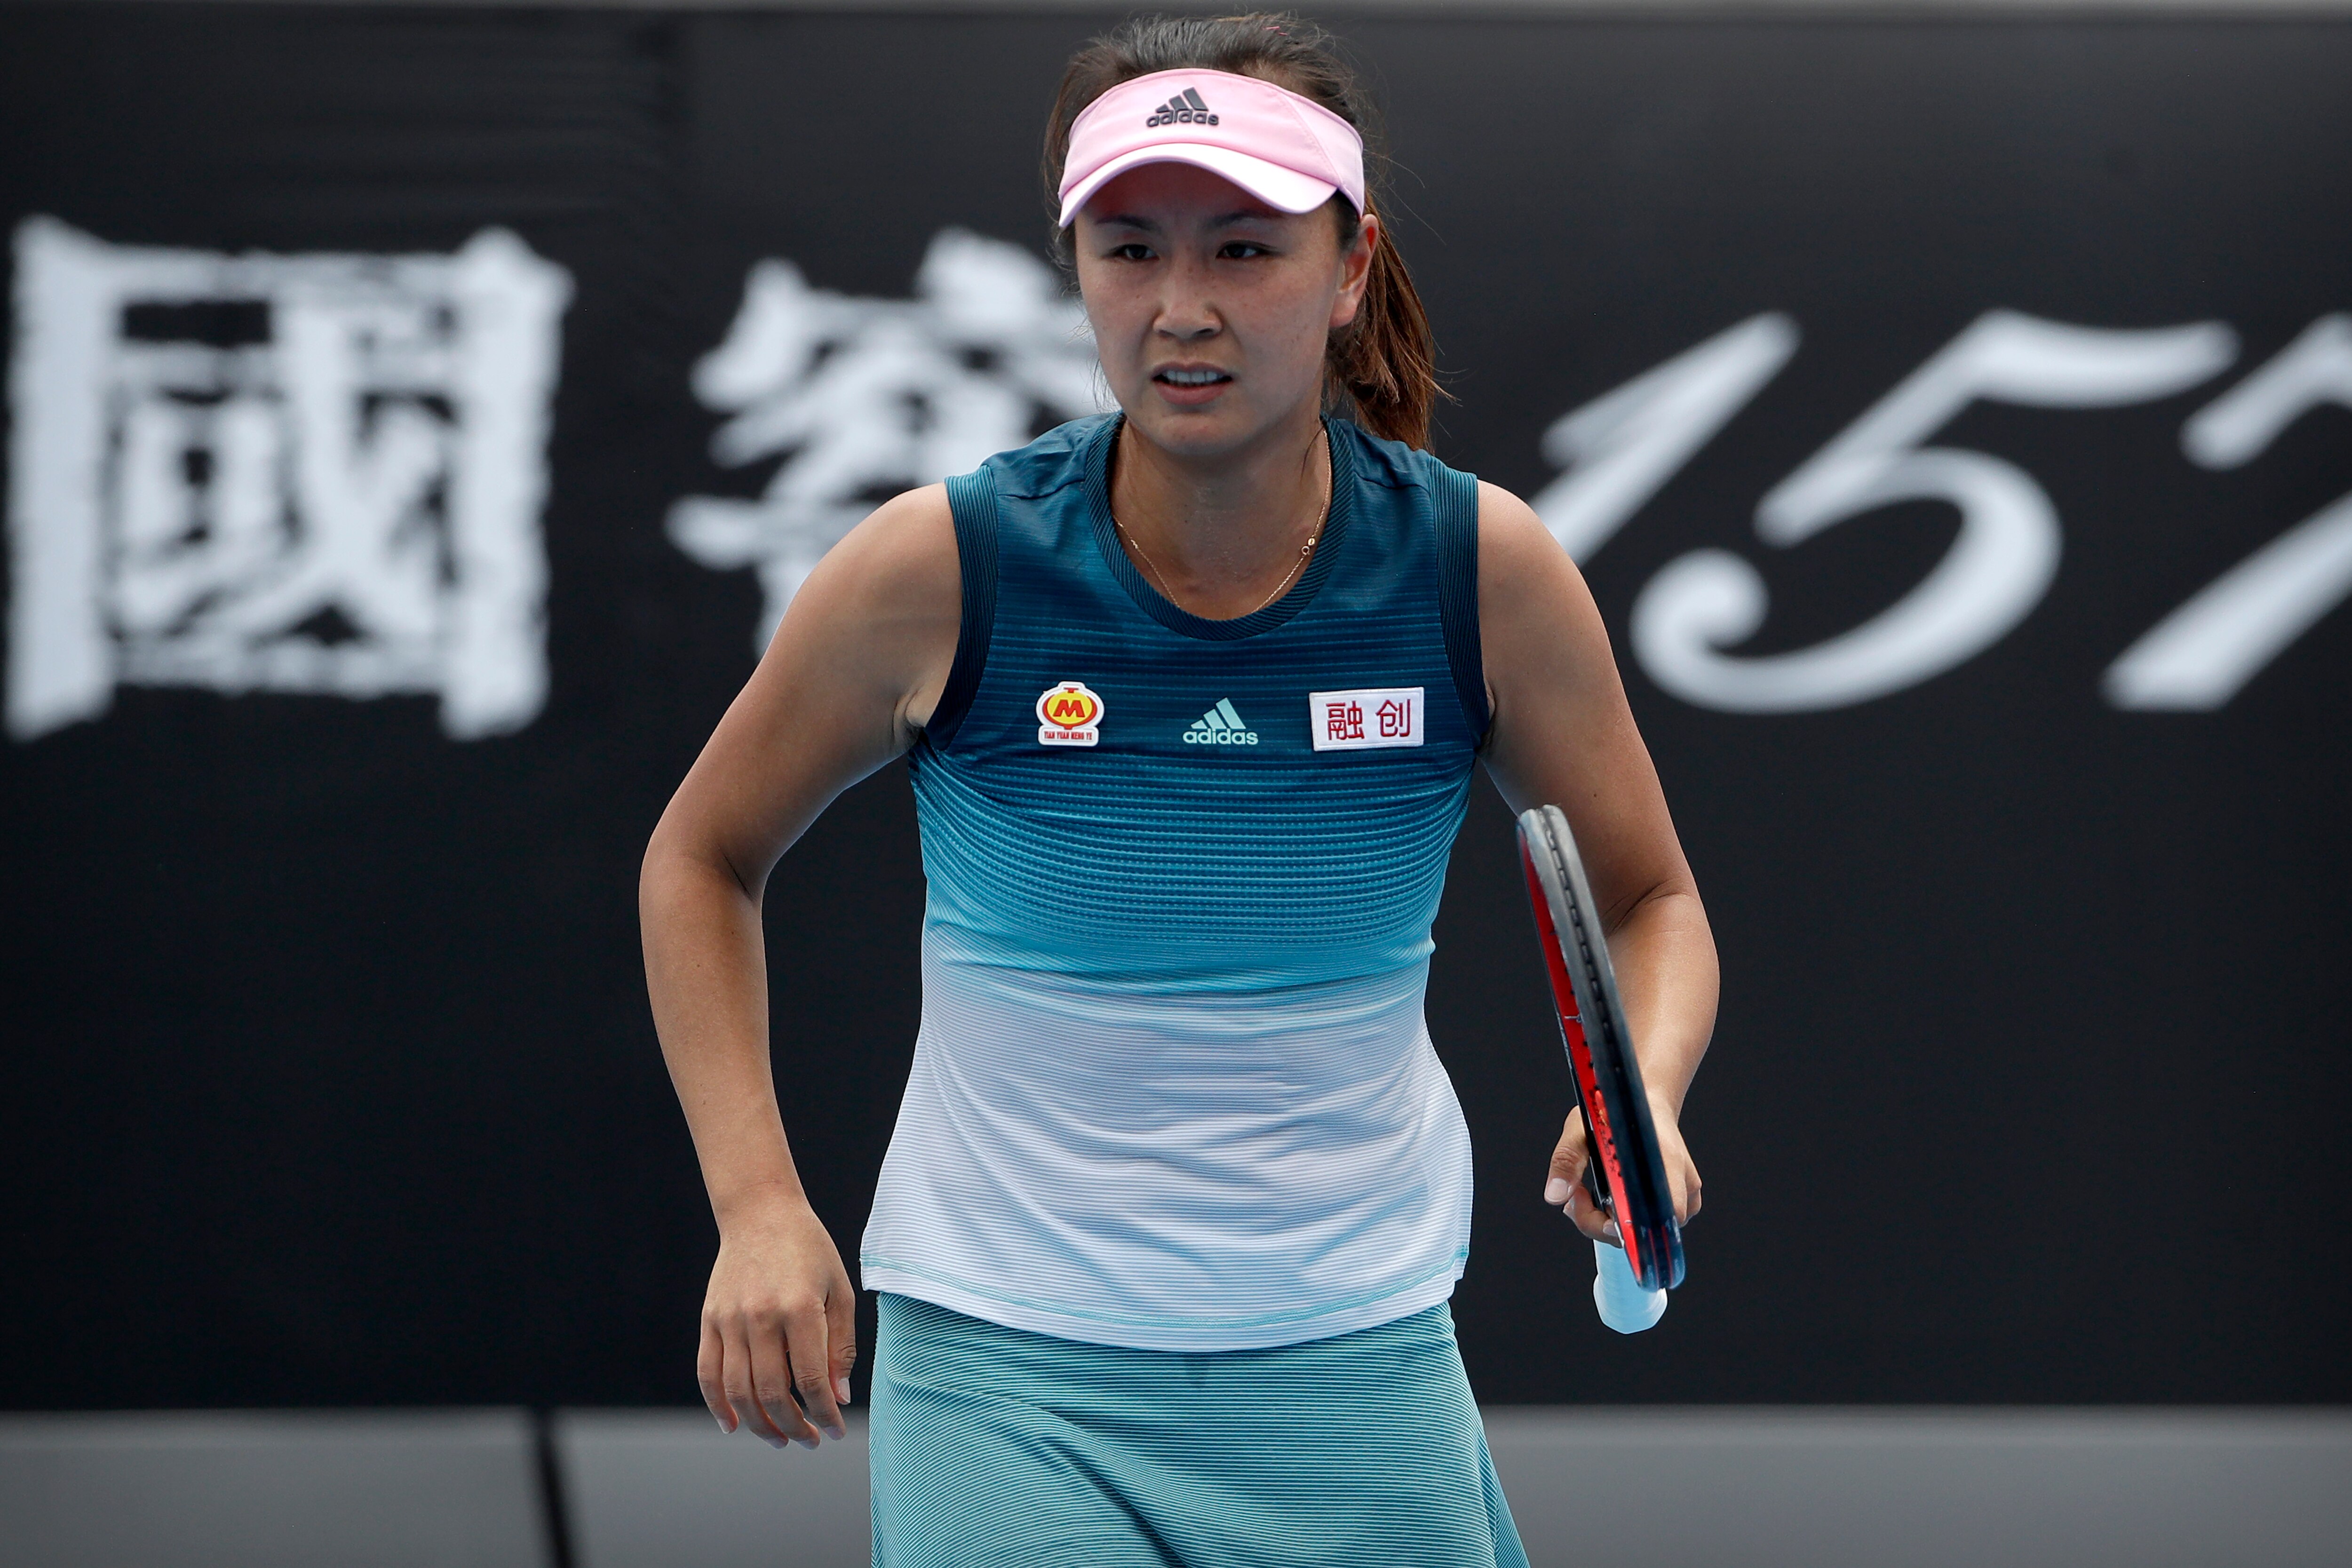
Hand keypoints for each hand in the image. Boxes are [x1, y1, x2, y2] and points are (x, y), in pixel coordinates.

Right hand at [698, 1196, 857, 1448]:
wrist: (761, 1212)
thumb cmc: (809, 1251)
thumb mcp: (839, 1291)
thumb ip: (840, 1346)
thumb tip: (838, 1398)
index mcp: (800, 1308)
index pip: (810, 1380)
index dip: (824, 1415)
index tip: (834, 1432)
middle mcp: (761, 1316)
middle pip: (771, 1392)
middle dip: (793, 1426)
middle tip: (808, 1441)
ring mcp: (729, 1319)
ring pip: (737, 1391)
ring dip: (759, 1424)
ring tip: (779, 1438)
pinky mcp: (710, 1319)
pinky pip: (708, 1372)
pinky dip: (717, 1405)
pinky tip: (733, 1425)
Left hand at [1542, 1094, 1702, 1246]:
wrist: (1645, 1100)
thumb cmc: (1617, 1111)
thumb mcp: (1582, 1125)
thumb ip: (1567, 1160)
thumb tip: (1556, 1196)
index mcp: (1665, 1161)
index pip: (1655, 1217)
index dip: (1623, 1227)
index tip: (1592, 1210)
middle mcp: (1683, 1182)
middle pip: (1645, 1231)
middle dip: (1602, 1221)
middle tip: (1577, 1195)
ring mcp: (1687, 1193)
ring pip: (1645, 1229)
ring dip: (1610, 1217)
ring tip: (1588, 1190)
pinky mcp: (1684, 1199)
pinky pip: (1651, 1222)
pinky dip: (1626, 1215)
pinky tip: (1608, 1194)